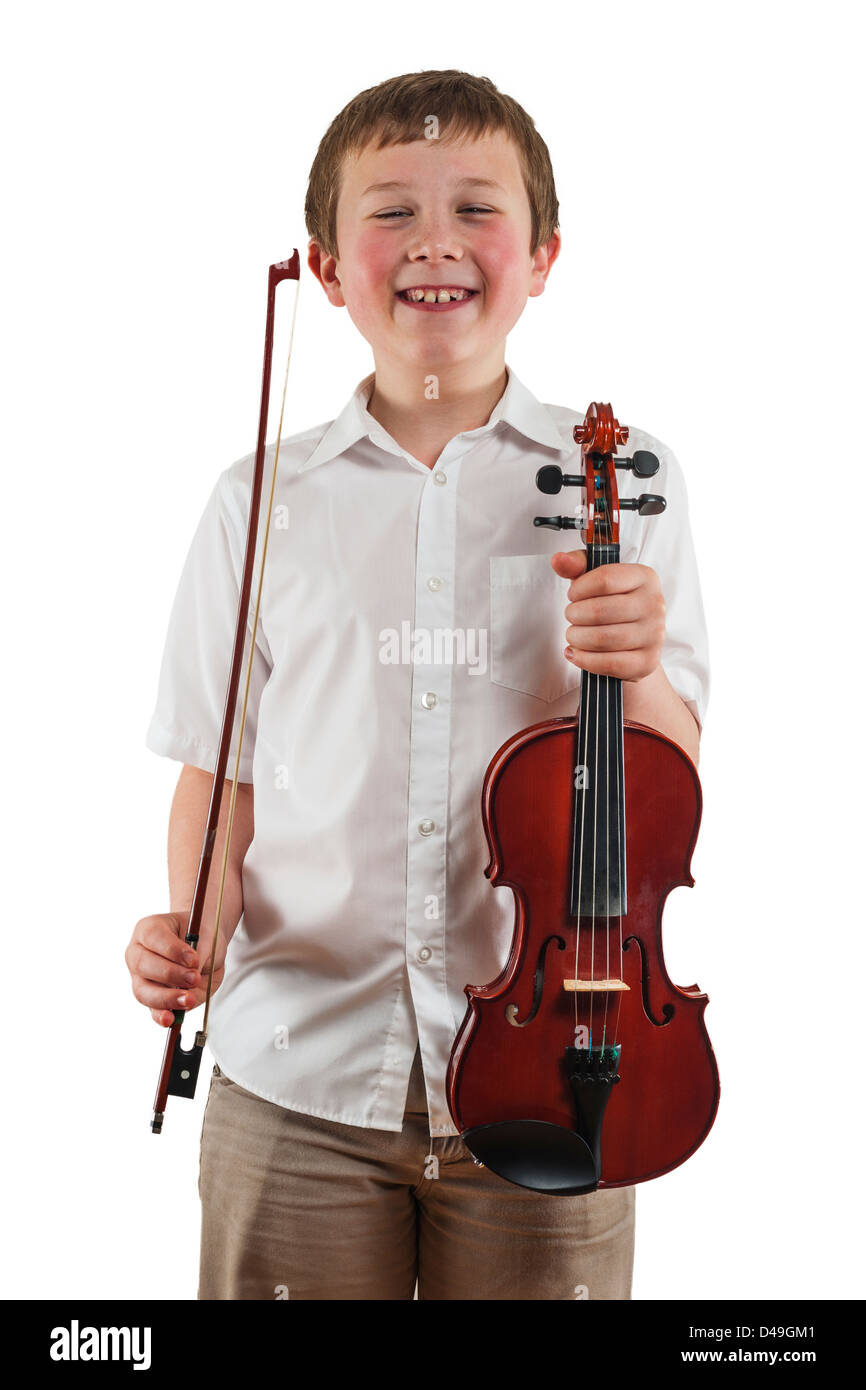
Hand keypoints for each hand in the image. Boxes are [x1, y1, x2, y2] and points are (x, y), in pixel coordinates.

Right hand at [125, 911, 226, 1026]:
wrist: (205, 945)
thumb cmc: (202, 937)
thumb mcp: (207, 937)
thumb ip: (201, 952)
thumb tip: (192, 975)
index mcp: (149, 929)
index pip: (153, 936)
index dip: (172, 949)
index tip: (193, 958)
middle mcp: (138, 953)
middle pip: (143, 965)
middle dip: (170, 974)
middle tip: (193, 978)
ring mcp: (140, 977)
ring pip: (143, 991)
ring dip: (166, 998)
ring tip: (188, 999)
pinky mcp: (151, 998)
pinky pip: (152, 1009)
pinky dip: (161, 1016)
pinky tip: (171, 1019)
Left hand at [550, 551, 665, 682]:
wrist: (636, 641)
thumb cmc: (613, 603)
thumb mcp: (596, 579)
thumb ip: (576, 565)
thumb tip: (558, 559)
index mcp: (645, 577)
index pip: (605, 579)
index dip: (579, 589)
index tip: (573, 595)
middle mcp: (655, 605)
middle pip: (600, 611)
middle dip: (575, 615)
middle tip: (571, 616)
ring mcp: (654, 635)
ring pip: (602, 638)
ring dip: (577, 638)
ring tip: (573, 635)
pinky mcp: (647, 662)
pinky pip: (609, 663)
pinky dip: (584, 659)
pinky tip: (575, 653)